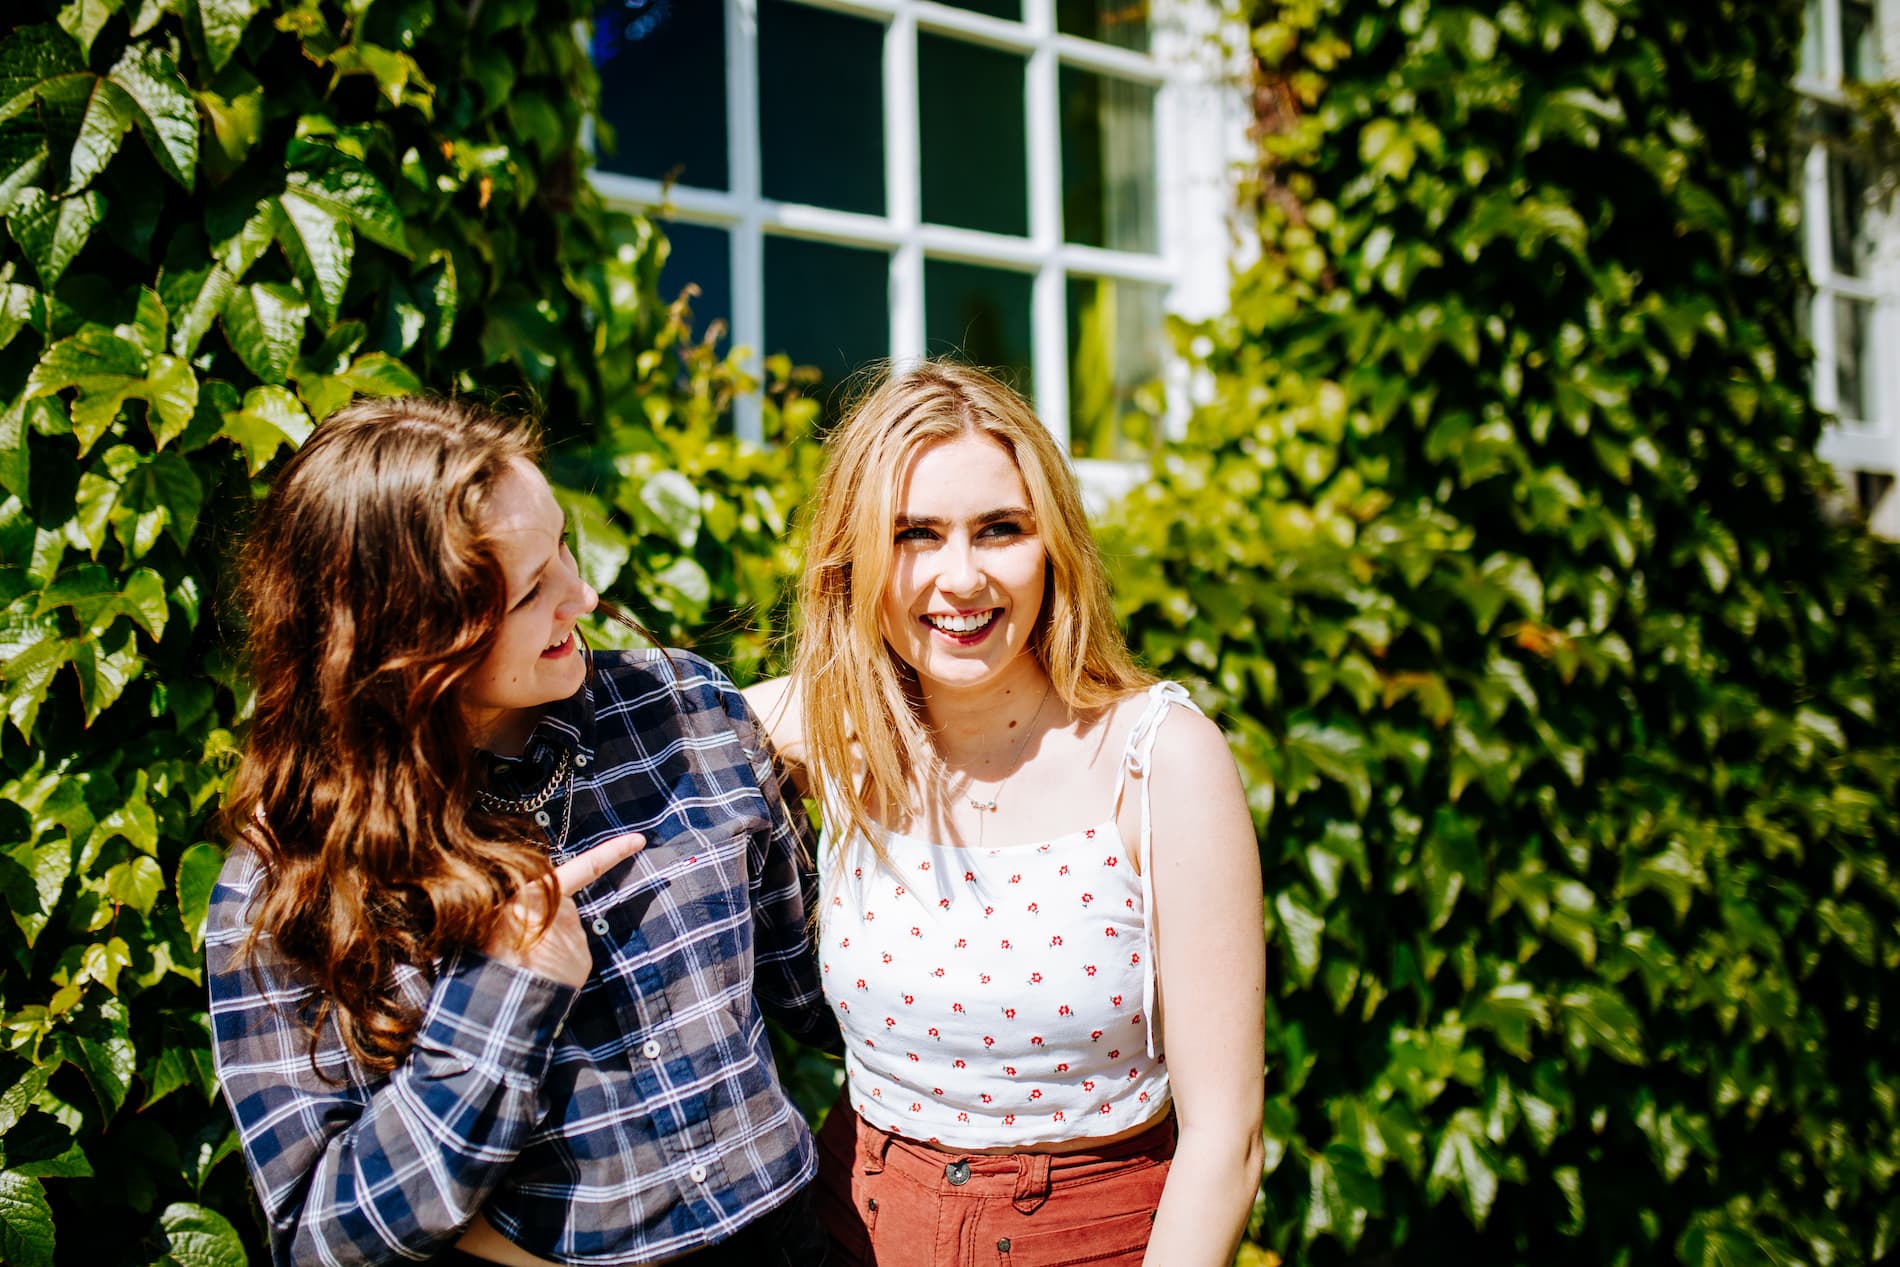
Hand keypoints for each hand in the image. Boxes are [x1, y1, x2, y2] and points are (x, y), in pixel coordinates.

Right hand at [483, 833, 644, 987]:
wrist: (504, 990)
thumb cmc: (490, 949)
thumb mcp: (498, 910)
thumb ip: (522, 903)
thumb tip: (533, 916)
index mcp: (543, 890)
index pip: (587, 866)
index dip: (615, 851)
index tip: (639, 840)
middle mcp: (567, 909)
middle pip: (561, 912)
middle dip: (546, 927)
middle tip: (519, 945)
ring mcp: (578, 935)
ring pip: (563, 938)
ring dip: (548, 948)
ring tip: (523, 962)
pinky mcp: (583, 960)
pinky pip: (569, 959)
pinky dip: (556, 967)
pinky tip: (538, 976)